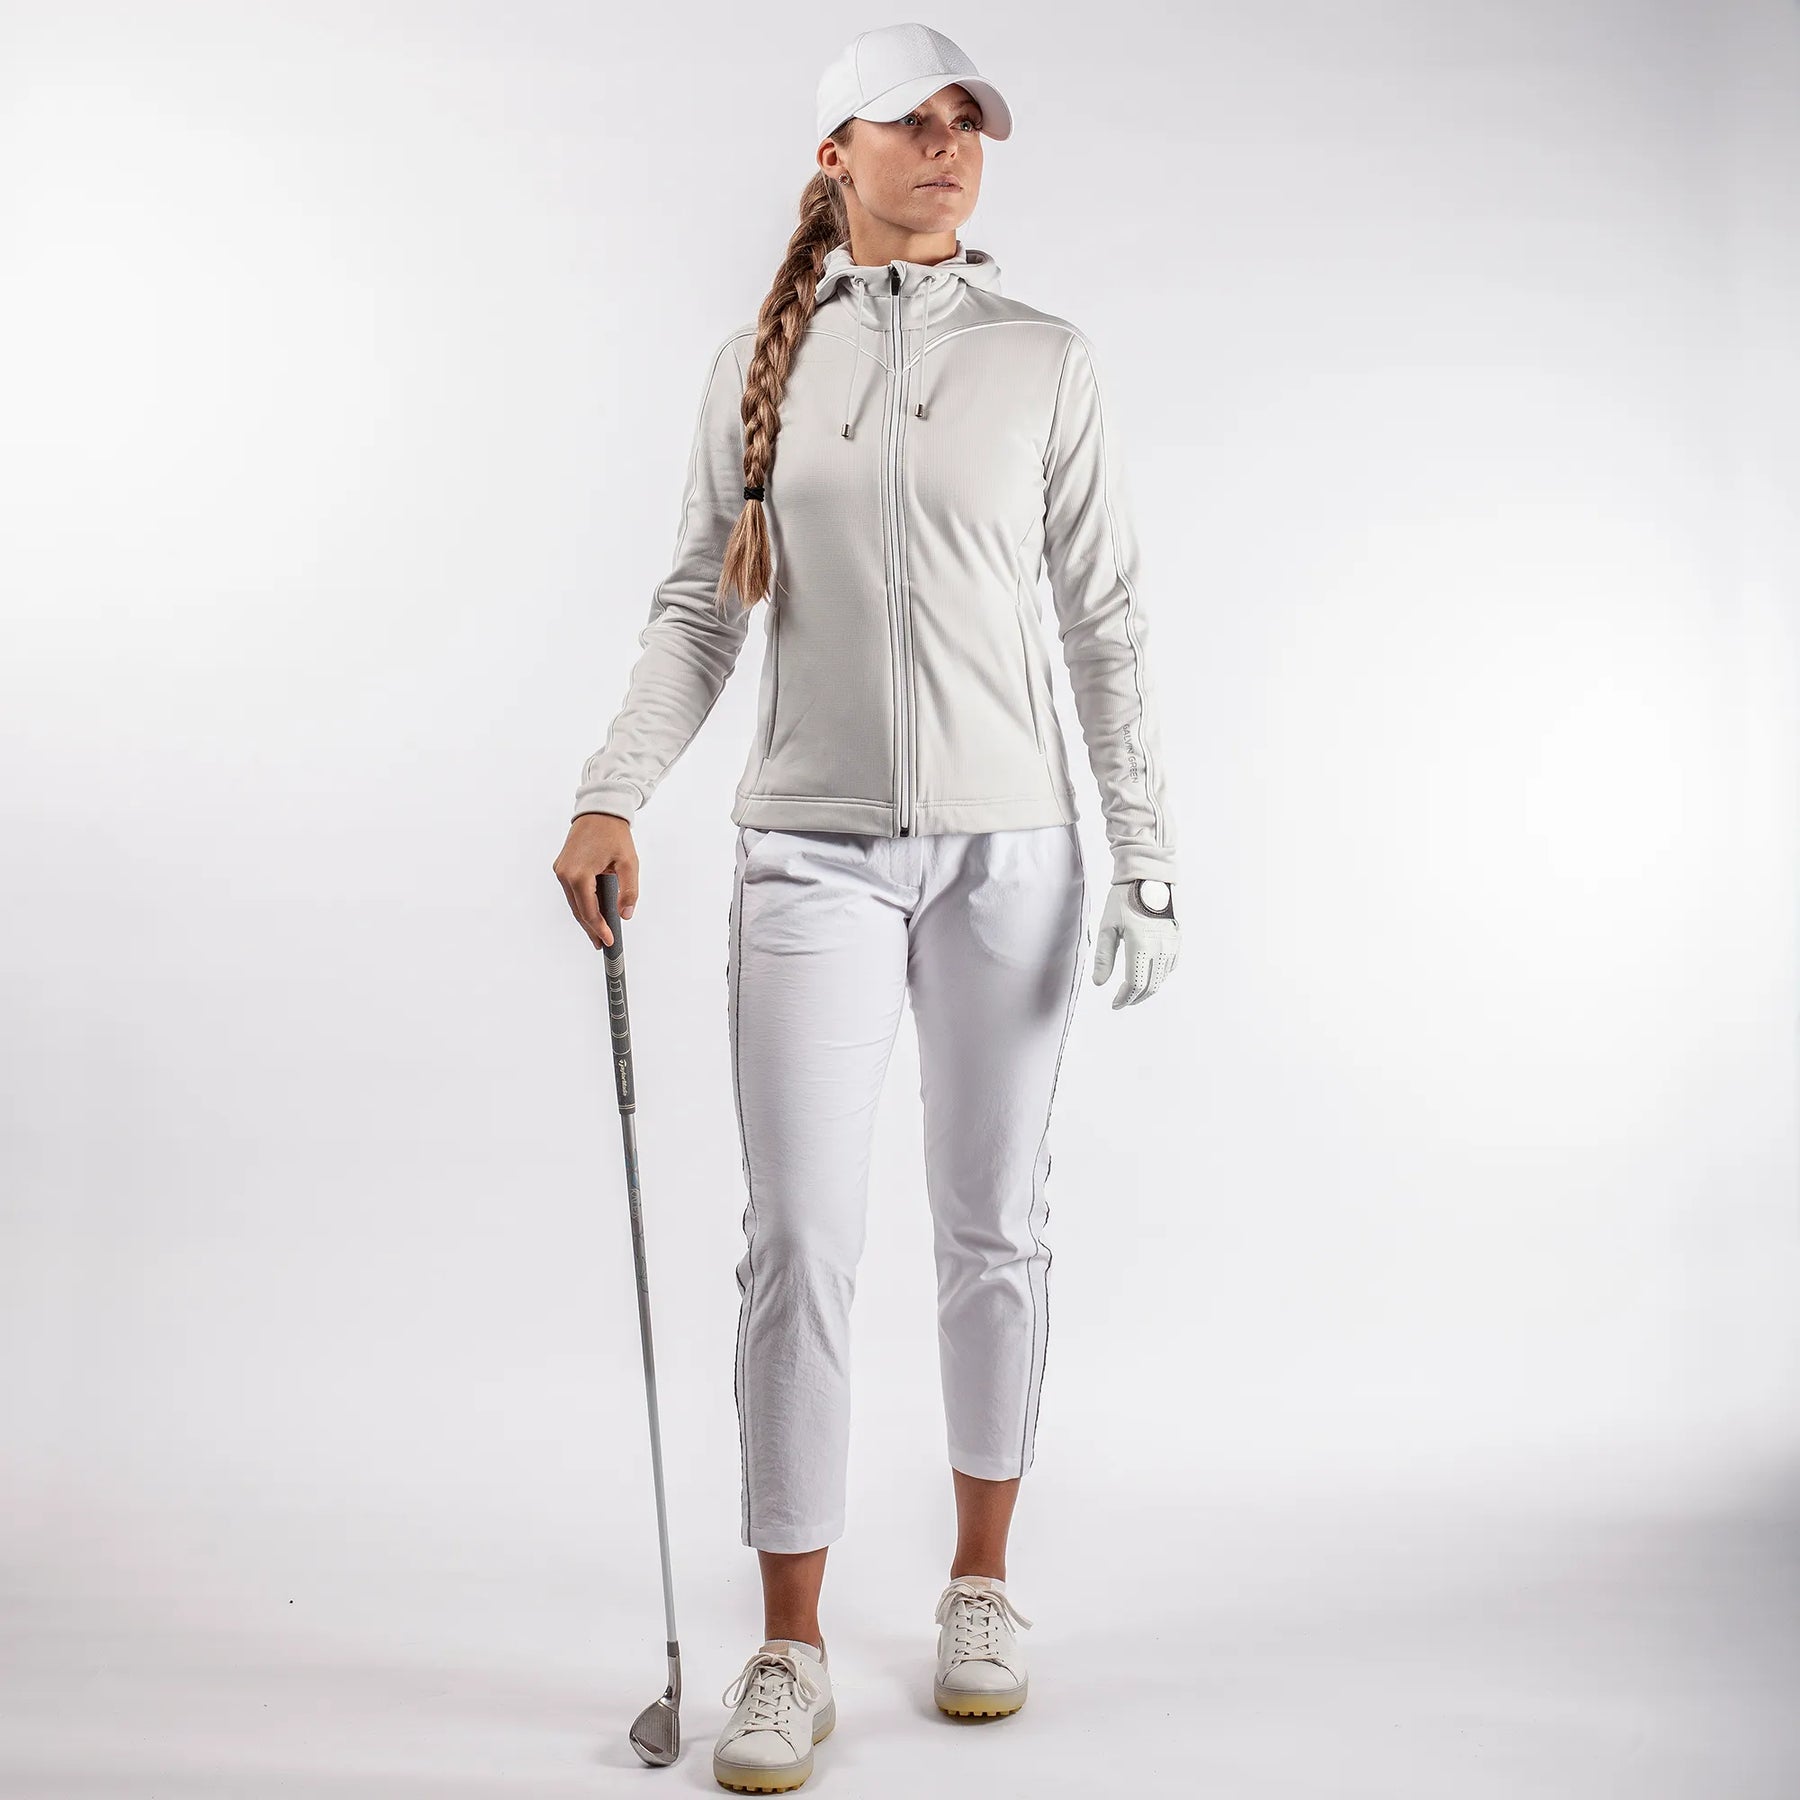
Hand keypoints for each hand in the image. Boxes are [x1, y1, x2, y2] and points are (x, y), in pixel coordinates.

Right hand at [554, 813, 637, 948]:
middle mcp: (565, 874)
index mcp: (579, 874)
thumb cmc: (614, 833)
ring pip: (573, 902)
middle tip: (603, 944)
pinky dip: (581, 903)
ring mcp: (561, 870)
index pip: (589, 911)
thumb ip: (628, 891)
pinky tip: (592, 912)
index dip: (599, 929)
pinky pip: (571, 891)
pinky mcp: (561, 866)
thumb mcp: (629, 863)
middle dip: (591, 928)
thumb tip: (625, 914)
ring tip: (598, 933)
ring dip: (585, 917)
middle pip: (578, 910)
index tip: (609, 941)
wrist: (600, 810)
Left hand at [1091, 879, 1178, 1008]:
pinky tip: (1149, 974)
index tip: (1115, 1004)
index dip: (1124, 998)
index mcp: (1141, 946)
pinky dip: (1160, 975)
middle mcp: (1161, 948)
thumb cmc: (1124, 898)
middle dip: (1135, 998)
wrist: (1150, 876)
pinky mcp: (1178, 938)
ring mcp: (1172, 943)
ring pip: (1162, 978)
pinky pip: (1171, 965)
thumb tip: (1099, 983)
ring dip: (1148, 989)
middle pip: (1151, 986)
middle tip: (1122, 1001)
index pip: (1135, 984)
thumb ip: (1104, 957)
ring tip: (1133, 991)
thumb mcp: (1107, 927)